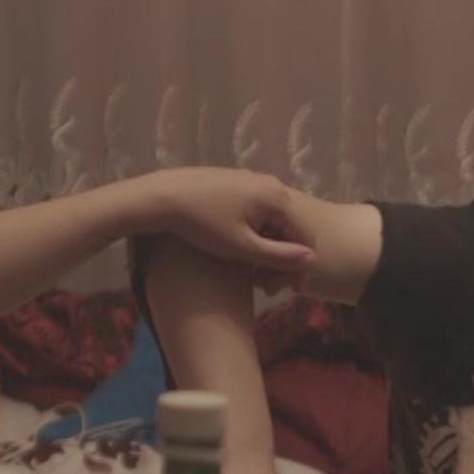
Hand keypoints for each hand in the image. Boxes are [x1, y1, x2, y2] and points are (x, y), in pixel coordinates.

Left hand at [137, 169, 314, 278]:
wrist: (160, 196)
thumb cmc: (201, 224)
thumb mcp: (242, 246)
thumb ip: (280, 255)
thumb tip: (313, 260)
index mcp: (277, 197)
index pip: (305, 235)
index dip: (300, 266)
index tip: (290, 292)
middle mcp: (269, 184)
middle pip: (290, 227)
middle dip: (283, 259)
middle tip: (267, 288)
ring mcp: (251, 181)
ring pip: (273, 221)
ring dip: (269, 249)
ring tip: (252, 274)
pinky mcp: (235, 184)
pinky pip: (257, 212)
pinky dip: (256, 234)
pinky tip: (240, 251)